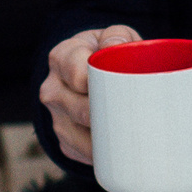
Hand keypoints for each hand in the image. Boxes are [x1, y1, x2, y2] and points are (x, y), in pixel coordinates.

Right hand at [41, 24, 141, 164]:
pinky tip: (121, 149)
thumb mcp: (114, 36)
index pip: (78, 75)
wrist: (91, 74)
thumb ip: (117, 35)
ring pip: (83, 139)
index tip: (123, 87)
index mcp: (61, 58)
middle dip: (110, 116)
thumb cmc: (108, 54)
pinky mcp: (65, 143)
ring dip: (109, 141)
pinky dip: (106, 156)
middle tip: (139, 115)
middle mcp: (52, 90)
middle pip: (81, 111)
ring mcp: (56, 119)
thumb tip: (115, 46)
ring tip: (134, 135)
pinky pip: (86, 156)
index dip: (100, 85)